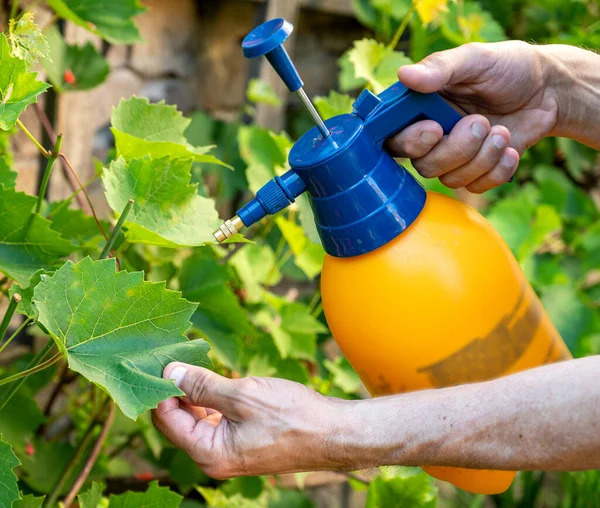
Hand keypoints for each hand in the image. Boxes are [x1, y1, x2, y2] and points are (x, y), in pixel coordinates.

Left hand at [152, 363, 361, 478]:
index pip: (166, 421)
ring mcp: (228, 449)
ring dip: (194, 391)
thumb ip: (202, 386)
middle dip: (175, 389)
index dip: (160, 389)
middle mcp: (214, 457)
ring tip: (192, 361)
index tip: (161, 358)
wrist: (334, 433)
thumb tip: (169, 372)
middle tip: (174, 355)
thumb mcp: (244, 395)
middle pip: (178, 421)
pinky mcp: (242, 439)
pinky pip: (215, 419)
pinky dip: (211, 399)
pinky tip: (214, 378)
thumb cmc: (293, 417)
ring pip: (197, 418)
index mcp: (209, 454)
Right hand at [387, 41, 559, 192]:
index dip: (409, 141)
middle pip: (423, 165)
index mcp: (422, 108)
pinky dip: (497, 170)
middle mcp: (432, 136)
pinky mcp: (477, 172)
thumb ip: (441, 68)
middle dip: (456, 149)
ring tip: (503, 131)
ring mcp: (454, 157)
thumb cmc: (508, 68)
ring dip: (481, 158)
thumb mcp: (476, 59)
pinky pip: (476, 187)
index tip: (435, 129)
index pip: (394, 137)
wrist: (547, 90)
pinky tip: (510, 148)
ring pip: (450, 179)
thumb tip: (404, 75)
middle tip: (481, 122)